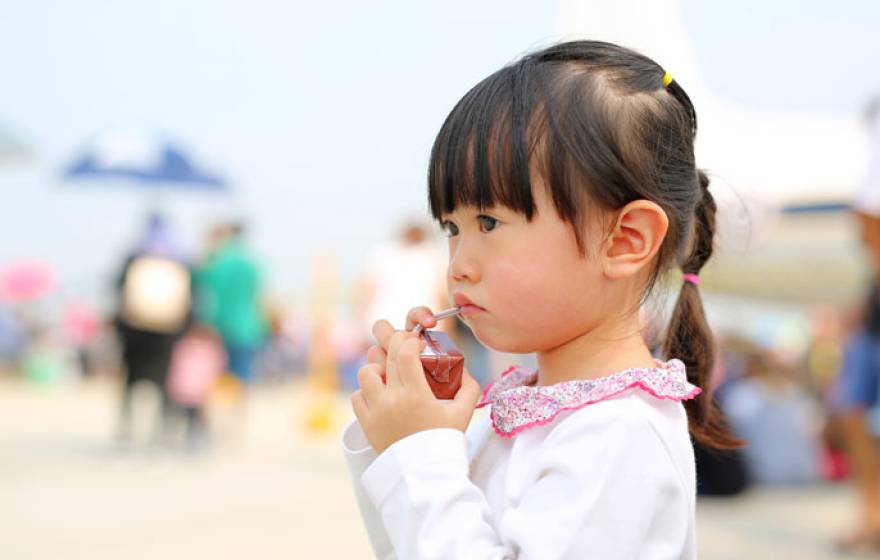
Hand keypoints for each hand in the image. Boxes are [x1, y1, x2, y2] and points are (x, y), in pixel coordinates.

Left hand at [350, 313, 480, 454]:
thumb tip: (462, 368)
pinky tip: (380, 394)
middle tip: (405, 348)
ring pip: (366, 372)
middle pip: (387, 357)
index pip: (405, 353)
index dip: (410, 341)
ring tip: (389, 373)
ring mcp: (376, 411)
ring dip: (377, 367)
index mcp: (416, 395)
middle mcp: (393, 400)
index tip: (417, 343)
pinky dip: (367, 391)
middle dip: (396, 344)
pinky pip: (358, 396)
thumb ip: (469, 387)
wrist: (423, 475)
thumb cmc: (444, 442)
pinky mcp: (366, 423)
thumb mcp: (463, 414)